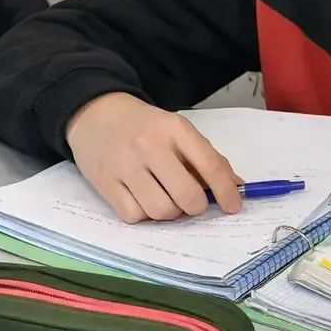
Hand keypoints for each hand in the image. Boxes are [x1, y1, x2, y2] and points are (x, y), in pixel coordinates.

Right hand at [65, 93, 242, 222]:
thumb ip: (206, 157)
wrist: (95, 114)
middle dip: (196, 206)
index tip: (233, 207)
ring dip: (170, 213)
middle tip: (192, 202)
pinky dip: (144, 214)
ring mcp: (125, 166)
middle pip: (187, 196)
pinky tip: (142, 198)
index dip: (225, 191)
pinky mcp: (105, 183)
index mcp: (175, 129)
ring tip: (165, 198)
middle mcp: (150, 146)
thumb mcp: (177, 130)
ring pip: (161, 211)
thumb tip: (235, 187)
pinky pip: (135, 216)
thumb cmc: (144, 126)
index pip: (209, 165)